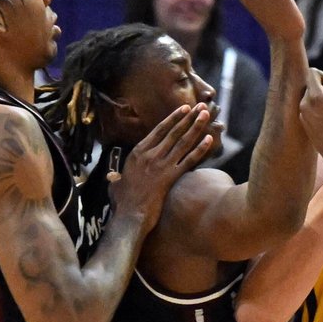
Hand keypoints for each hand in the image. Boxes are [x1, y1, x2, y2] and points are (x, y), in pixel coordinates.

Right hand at [111, 103, 212, 228]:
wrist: (129, 215)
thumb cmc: (122, 202)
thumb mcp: (116, 184)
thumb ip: (117, 177)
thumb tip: (113, 176)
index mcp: (137, 152)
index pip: (159, 130)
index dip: (173, 118)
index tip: (184, 109)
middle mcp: (150, 155)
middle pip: (173, 132)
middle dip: (188, 117)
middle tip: (201, 106)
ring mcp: (161, 165)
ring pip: (182, 142)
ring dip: (196, 126)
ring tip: (206, 114)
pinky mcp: (170, 177)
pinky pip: (188, 160)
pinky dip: (200, 149)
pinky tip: (209, 139)